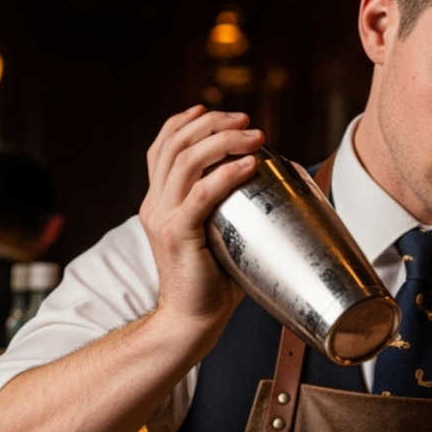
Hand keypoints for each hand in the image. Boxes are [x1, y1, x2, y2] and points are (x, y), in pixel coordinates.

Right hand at [138, 105, 263, 352]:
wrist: (191, 321)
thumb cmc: (213, 284)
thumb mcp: (217, 235)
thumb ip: (231, 208)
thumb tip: (276, 181)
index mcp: (159, 202)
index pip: (162, 147)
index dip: (184, 122)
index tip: (211, 111)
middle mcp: (155, 204)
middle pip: (175, 144)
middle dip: (213, 124)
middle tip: (247, 120)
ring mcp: (163, 218)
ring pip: (186, 160)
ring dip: (223, 141)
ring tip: (254, 135)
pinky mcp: (176, 234)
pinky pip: (201, 194)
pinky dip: (226, 174)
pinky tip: (249, 165)